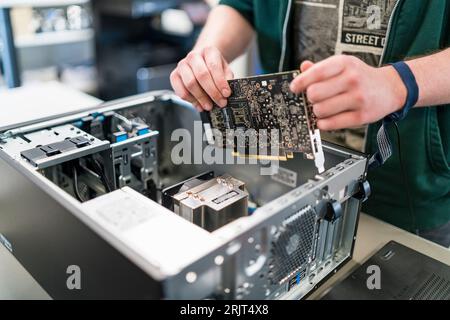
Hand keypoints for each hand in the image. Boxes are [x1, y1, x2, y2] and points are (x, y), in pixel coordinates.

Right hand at [170, 46, 233, 111]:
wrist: (202, 62)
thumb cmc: (214, 67)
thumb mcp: (225, 70)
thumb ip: (227, 80)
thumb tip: (226, 94)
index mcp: (208, 51)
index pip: (214, 66)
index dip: (220, 82)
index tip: (226, 94)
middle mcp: (193, 56)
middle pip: (201, 75)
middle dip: (212, 92)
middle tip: (220, 102)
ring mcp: (182, 65)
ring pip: (190, 84)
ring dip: (201, 98)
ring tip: (209, 106)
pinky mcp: (174, 76)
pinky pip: (181, 91)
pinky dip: (191, 100)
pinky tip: (199, 105)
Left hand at [290, 55, 406, 130]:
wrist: (390, 88)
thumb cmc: (360, 77)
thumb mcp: (343, 65)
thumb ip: (321, 67)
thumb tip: (302, 68)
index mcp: (345, 64)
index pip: (316, 73)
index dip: (300, 82)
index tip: (294, 88)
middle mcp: (352, 79)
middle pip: (314, 94)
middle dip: (310, 98)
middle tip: (314, 99)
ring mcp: (358, 98)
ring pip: (320, 110)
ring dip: (316, 112)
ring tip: (322, 109)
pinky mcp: (361, 116)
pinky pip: (331, 124)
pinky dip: (323, 123)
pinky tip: (325, 119)